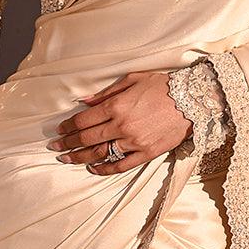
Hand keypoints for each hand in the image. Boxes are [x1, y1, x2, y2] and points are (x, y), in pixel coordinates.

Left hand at [46, 70, 191, 174]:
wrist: (193, 100)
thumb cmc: (162, 85)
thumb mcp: (132, 80)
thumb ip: (106, 93)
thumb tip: (84, 101)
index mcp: (117, 106)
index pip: (83, 120)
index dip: (68, 126)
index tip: (59, 130)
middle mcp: (122, 126)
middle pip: (86, 138)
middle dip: (67, 144)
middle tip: (55, 147)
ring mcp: (134, 142)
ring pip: (100, 154)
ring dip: (80, 158)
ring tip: (67, 159)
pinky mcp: (146, 153)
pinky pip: (121, 165)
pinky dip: (105, 168)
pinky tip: (93, 168)